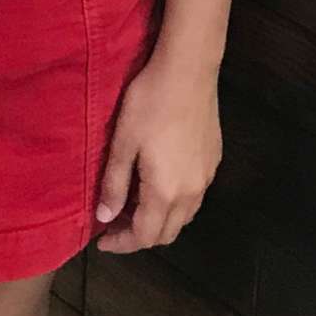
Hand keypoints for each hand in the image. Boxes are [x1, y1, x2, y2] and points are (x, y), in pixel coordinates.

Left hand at [95, 55, 221, 254]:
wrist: (188, 71)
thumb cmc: (149, 104)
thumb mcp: (123, 143)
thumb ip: (114, 184)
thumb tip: (105, 217)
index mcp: (165, 192)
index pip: (145, 237)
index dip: (122, 244)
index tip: (101, 241)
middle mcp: (191, 193)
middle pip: (166, 233)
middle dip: (139, 235)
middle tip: (113, 222)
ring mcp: (206, 178)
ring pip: (183, 217)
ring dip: (157, 220)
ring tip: (132, 204)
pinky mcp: (213, 162)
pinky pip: (193, 198)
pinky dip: (173, 204)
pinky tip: (156, 184)